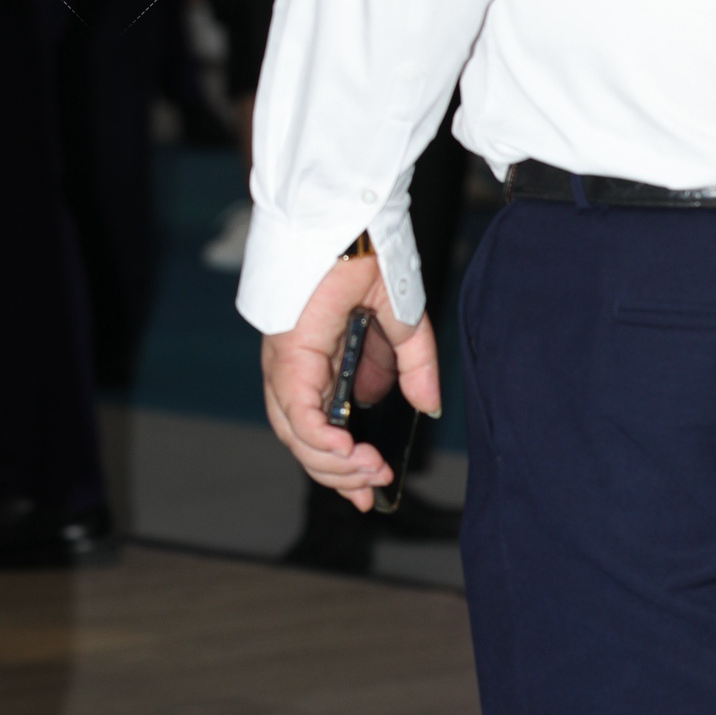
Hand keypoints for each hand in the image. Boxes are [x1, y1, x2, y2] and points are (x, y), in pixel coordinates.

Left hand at [259, 246, 442, 510]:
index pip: (320, 428)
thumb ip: (415, 369)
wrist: (357, 221)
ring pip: (297, 434)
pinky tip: (349, 451)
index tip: (370, 494)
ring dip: (334, 462)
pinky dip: (322, 438)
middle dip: (340, 473)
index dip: (341, 466)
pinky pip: (298, 411)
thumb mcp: (405, 325)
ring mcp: (287, 362)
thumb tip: (428, 407)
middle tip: (376, 485)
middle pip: (305, 440)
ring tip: (370, 471)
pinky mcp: (287, 354)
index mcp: (321, 363)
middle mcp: (297, 368)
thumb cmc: (370, 258)